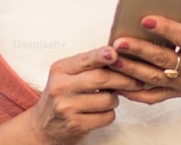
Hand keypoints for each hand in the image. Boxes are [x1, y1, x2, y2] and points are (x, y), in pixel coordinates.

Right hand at [28, 45, 145, 143]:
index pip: (86, 59)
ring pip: (107, 99)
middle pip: (101, 78)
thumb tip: (117, 56)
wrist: (44, 126)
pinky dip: (110, 114)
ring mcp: (67, 107)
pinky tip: (101, 112)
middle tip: (136, 80)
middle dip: (123, 79)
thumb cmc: (62, 96)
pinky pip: (107, 116)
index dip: (103, 56)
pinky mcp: (76, 125)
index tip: (116, 53)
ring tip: (108, 98)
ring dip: (115, 99)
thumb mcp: (66, 75)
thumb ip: (87, 65)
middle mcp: (61, 87)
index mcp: (60, 69)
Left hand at [109, 10, 180, 104]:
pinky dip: (136, 94)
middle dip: (139, 50)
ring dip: (132, 70)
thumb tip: (178, 13)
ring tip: (113, 60)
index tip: (145, 19)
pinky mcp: (177, 92)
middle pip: (164, 59)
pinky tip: (119, 84)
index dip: (164, 28)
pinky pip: (155, 96)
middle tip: (119, 42)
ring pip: (154, 78)